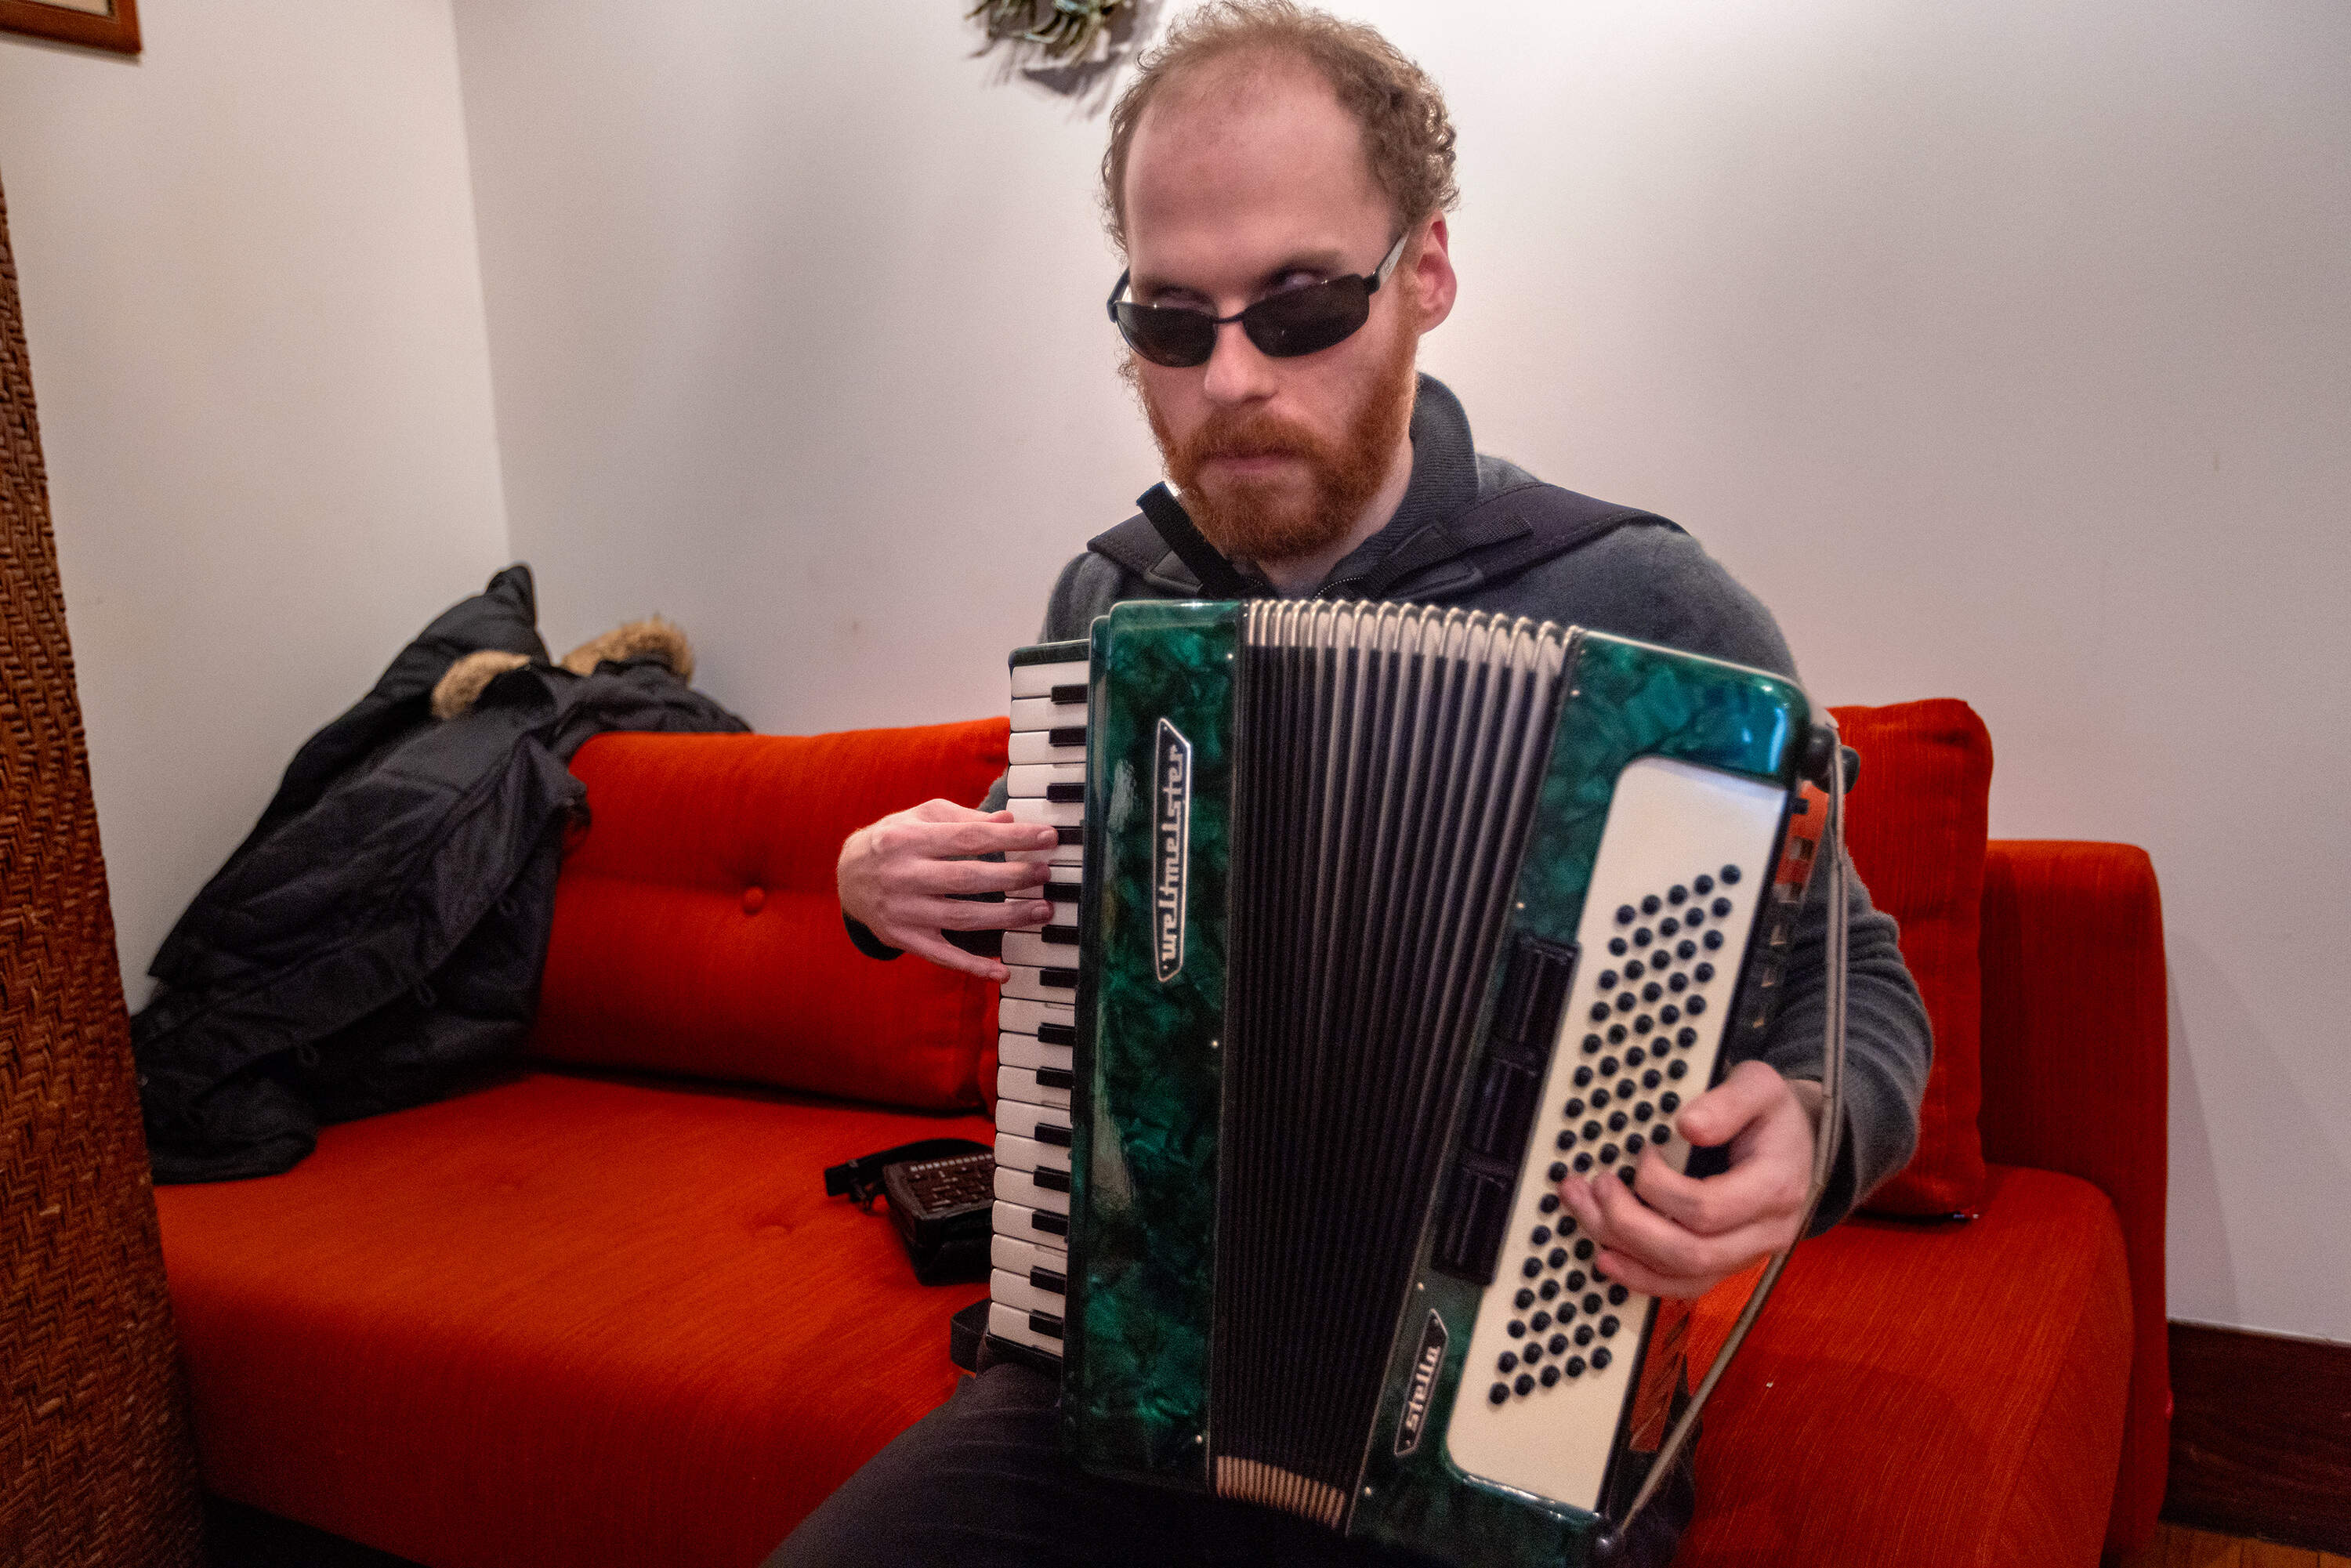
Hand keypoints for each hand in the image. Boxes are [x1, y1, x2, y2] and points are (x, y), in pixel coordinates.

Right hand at [837, 799, 1058, 979]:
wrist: (846, 877)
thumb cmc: (893, 841)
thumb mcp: (920, 817)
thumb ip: (963, 818)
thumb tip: (1008, 821)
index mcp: (908, 839)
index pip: (969, 838)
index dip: (1012, 838)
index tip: (1046, 838)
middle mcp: (903, 876)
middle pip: (967, 879)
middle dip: (1012, 877)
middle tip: (1045, 874)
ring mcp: (903, 911)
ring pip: (961, 918)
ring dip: (1006, 918)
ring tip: (1041, 911)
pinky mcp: (904, 939)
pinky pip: (942, 956)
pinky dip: (973, 966)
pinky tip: (1003, 971)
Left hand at [1557, 1060, 1821, 1300]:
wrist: (1798, 1143)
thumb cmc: (1773, 1115)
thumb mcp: (1760, 1087)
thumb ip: (1728, 1102)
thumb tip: (1688, 1125)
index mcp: (1775, 1188)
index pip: (1707, 1209)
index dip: (1659, 1186)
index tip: (1642, 1152)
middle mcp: (1765, 1232)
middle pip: (1691, 1253)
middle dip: (1629, 1224)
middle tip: (1597, 1186)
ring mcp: (1746, 1254)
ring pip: (1682, 1276)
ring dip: (1624, 1250)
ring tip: (1585, 1213)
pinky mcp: (1726, 1263)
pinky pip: (1683, 1286)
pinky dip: (1640, 1277)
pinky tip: (1607, 1257)